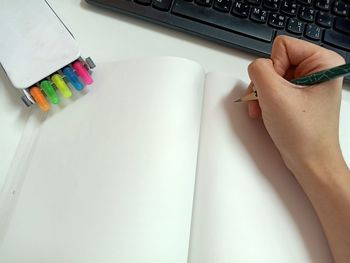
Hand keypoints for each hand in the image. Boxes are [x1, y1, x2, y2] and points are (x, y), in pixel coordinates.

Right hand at [247, 36, 344, 173]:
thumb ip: (259, 70)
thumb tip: (255, 65)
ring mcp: (307, 83)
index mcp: (324, 62)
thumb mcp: (275, 96)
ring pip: (271, 75)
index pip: (282, 46)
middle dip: (265, 84)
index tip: (278, 89)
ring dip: (263, 94)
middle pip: (276, 61)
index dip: (272, 68)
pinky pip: (274, 88)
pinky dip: (266, 100)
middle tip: (268, 102)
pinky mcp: (298, 95)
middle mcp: (317, 70)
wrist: (309, 161)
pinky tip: (269, 112)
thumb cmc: (304, 135)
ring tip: (267, 110)